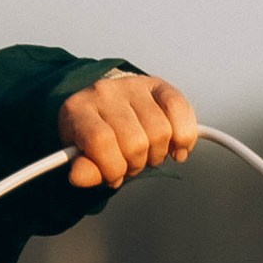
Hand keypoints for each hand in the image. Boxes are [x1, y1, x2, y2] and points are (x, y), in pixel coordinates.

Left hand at [57, 72, 197, 191]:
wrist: (105, 106)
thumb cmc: (93, 136)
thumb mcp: (82, 157)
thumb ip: (83, 169)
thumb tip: (78, 177)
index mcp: (78, 109)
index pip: (102, 141)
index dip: (112, 168)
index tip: (114, 177)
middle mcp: (104, 91)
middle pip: (135, 141)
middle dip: (136, 164)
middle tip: (130, 163)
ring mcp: (133, 85)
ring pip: (160, 132)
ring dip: (158, 154)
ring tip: (147, 153)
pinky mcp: (158, 85)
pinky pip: (180, 109)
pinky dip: (184, 137)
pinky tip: (176, 148)